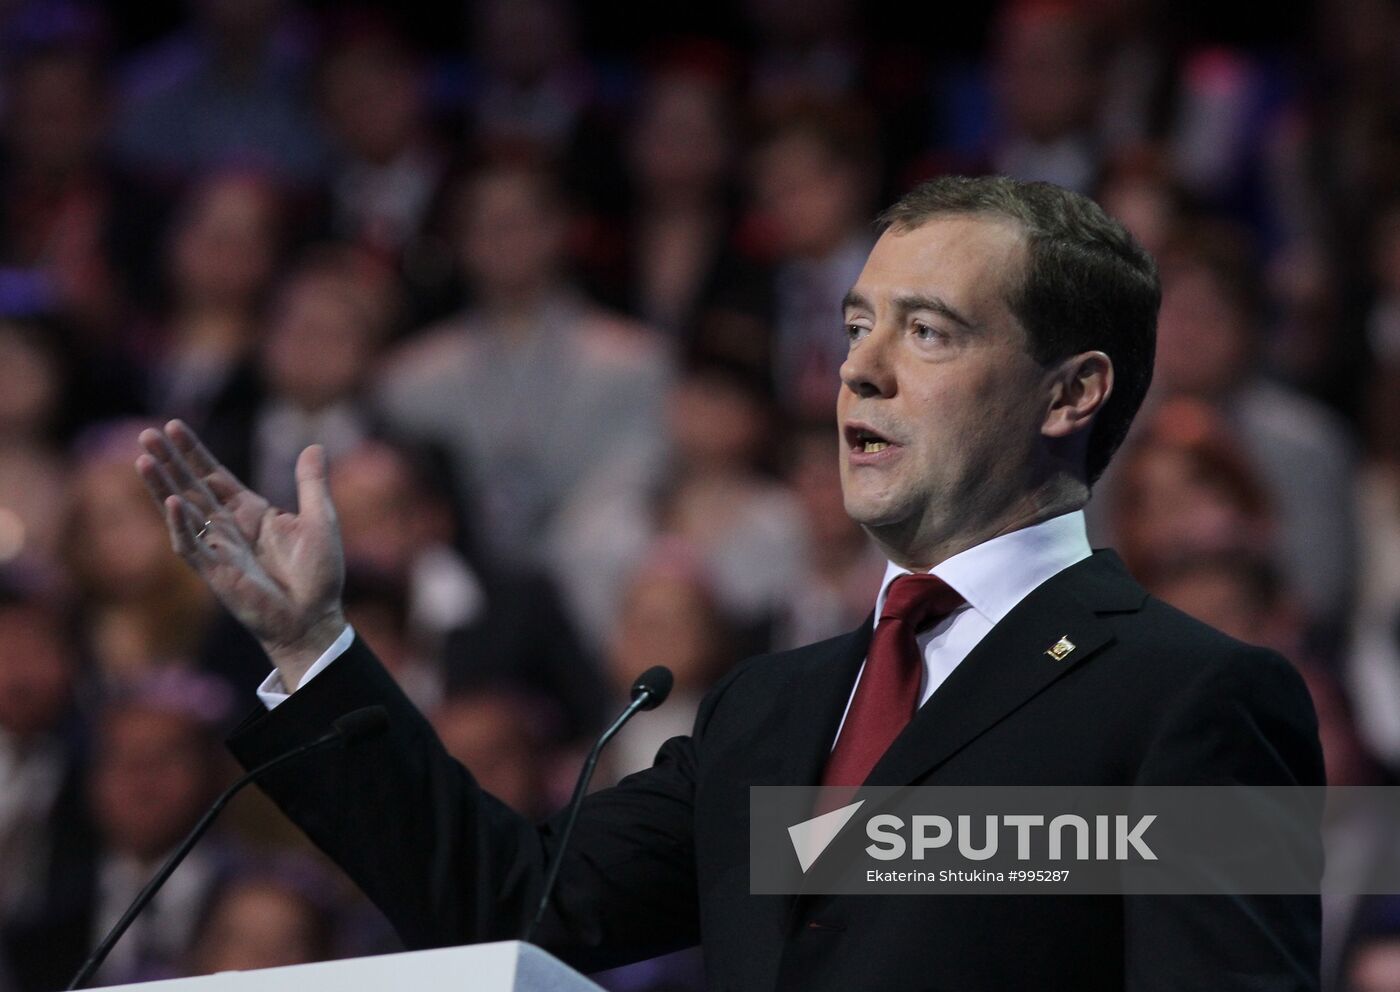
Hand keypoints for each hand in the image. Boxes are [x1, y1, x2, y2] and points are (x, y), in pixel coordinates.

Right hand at [135, 420, 345, 688]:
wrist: (315, 618)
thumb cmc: (319, 574)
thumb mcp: (320, 519)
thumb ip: (312, 483)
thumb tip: (315, 445)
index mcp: (251, 513)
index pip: (214, 476)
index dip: (194, 453)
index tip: (173, 426)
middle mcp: (229, 528)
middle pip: (191, 488)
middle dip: (169, 462)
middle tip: (145, 435)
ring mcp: (218, 550)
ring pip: (183, 512)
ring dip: (162, 487)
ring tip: (143, 460)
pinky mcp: (216, 573)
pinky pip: (193, 546)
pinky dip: (182, 524)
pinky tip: (172, 501)